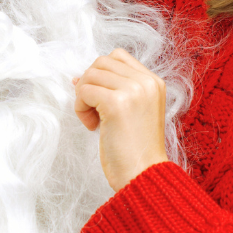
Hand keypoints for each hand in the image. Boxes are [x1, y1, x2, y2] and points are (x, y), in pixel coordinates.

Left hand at [74, 48, 167, 191]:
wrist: (144, 175)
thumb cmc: (135, 149)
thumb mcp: (133, 110)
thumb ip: (114, 89)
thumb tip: (79, 77)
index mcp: (154, 82)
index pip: (118, 56)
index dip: (101, 74)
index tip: (99, 98)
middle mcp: (146, 82)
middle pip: (101, 62)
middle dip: (90, 83)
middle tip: (94, 110)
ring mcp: (133, 90)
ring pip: (91, 74)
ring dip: (83, 96)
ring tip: (93, 120)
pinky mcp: (116, 103)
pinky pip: (84, 91)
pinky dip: (80, 108)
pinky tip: (92, 126)